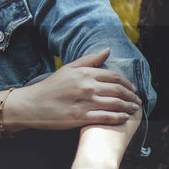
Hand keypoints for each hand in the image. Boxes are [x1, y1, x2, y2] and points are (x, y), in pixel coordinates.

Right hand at [7, 49, 139, 130]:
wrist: (31, 105)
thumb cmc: (49, 87)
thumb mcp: (67, 69)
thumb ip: (89, 60)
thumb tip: (107, 50)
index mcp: (84, 73)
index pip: (114, 76)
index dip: (127, 83)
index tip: (132, 89)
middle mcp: (86, 87)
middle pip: (118, 90)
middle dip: (131, 96)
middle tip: (137, 101)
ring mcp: (84, 103)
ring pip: (115, 104)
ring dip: (128, 107)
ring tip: (134, 110)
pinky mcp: (80, 118)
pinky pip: (106, 117)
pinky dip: (118, 118)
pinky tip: (124, 118)